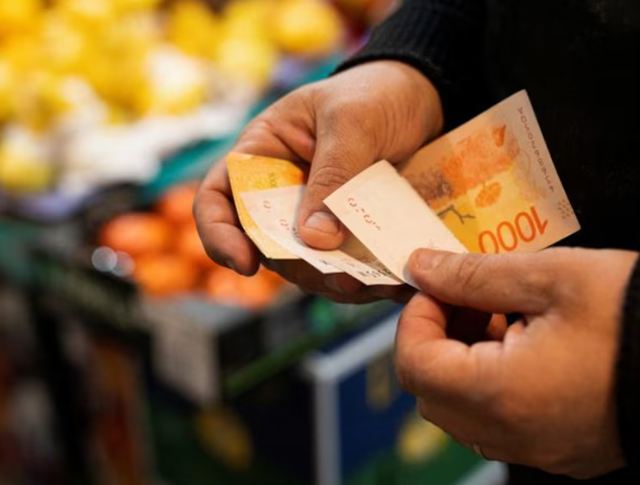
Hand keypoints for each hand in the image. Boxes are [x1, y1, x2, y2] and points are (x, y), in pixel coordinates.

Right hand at [194, 60, 442, 302]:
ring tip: (368, 283)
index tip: (245, 264)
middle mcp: (279, 190)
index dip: (219, 234)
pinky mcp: (347, 231)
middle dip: (296, 267)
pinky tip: (387, 281)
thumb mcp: (352, 122)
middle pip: (265, 244)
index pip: (217, 199)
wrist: (422, 98)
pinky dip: (362, 278)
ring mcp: (313, 215)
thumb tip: (315, 239)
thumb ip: (333, 175)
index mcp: (260, 153)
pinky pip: (343, 265)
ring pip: (306, 264)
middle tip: (338, 276)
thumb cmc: (374, 94)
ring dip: (332, 280)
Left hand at [395, 247, 638, 477]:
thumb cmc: (636, 313)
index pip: (415, 365)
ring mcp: (539, 448)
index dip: (416, 318)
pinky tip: (530, 343)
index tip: (438, 286)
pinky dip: (495, 383)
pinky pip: (503, 422)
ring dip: (466, 361)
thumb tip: (422, 267)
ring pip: (465, 411)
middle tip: (471, 298)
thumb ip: (474, 275)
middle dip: (439, 338)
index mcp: (501, 394)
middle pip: (434, 393)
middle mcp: (513, 434)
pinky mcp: (562, 448)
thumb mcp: (550, 279)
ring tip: (507, 315)